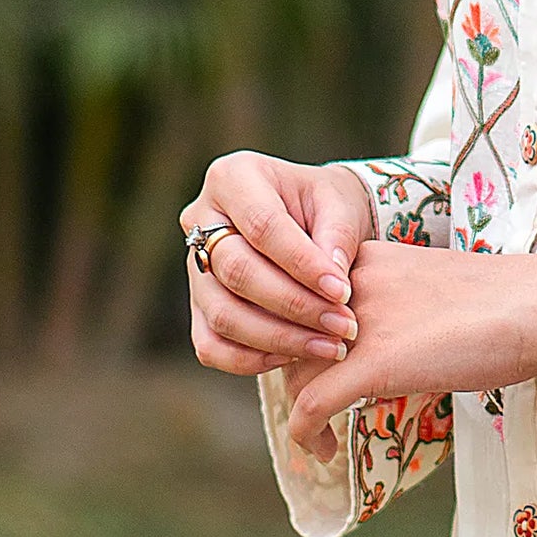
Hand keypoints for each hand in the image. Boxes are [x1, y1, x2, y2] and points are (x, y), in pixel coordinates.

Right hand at [181, 152, 373, 378]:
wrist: (310, 218)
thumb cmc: (324, 204)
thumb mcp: (339, 203)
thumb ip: (337, 235)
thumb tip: (332, 280)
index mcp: (233, 177)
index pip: (262, 226)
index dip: (302, 264)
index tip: (342, 292)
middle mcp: (200, 219)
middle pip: (238, 272)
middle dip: (295, 305)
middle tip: (343, 325)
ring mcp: (192, 266)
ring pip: (223, 313)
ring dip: (280, 338)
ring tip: (331, 346)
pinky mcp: (197, 306)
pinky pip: (211, 345)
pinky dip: (251, 360)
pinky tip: (296, 356)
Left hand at [285, 243, 536, 458]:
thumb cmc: (503, 300)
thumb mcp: (429, 287)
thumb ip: (394, 306)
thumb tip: (384, 344)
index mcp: (366, 260)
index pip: (304, 303)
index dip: (302, 343)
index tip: (315, 373)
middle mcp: (352, 285)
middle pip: (293, 336)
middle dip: (297, 380)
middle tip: (315, 410)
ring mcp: (361, 323)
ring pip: (296, 371)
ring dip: (299, 411)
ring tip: (320, 438)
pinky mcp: (374, 362)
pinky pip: (313, 403)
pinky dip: (307, 433)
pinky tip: (323, 450)